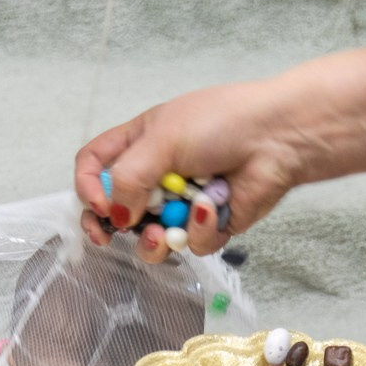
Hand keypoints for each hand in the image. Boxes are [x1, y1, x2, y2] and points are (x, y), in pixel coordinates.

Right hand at [75, 78, 314, 262]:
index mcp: (139, 143)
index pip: (94, 167)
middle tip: (107, 236)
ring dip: (153, 240)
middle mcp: (157, 175)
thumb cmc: (221, 123)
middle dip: (110, 227)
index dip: (87, 187)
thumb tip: (115, 217)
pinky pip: (190, 242)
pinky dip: (199, 228)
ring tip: (163, 233)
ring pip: (151, 238)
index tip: (98, 204)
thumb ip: (128, 179)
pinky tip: (214, 206)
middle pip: (116, 211)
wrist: (278, 138)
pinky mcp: (209, 225)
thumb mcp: (161, 139)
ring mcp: (182, 203)